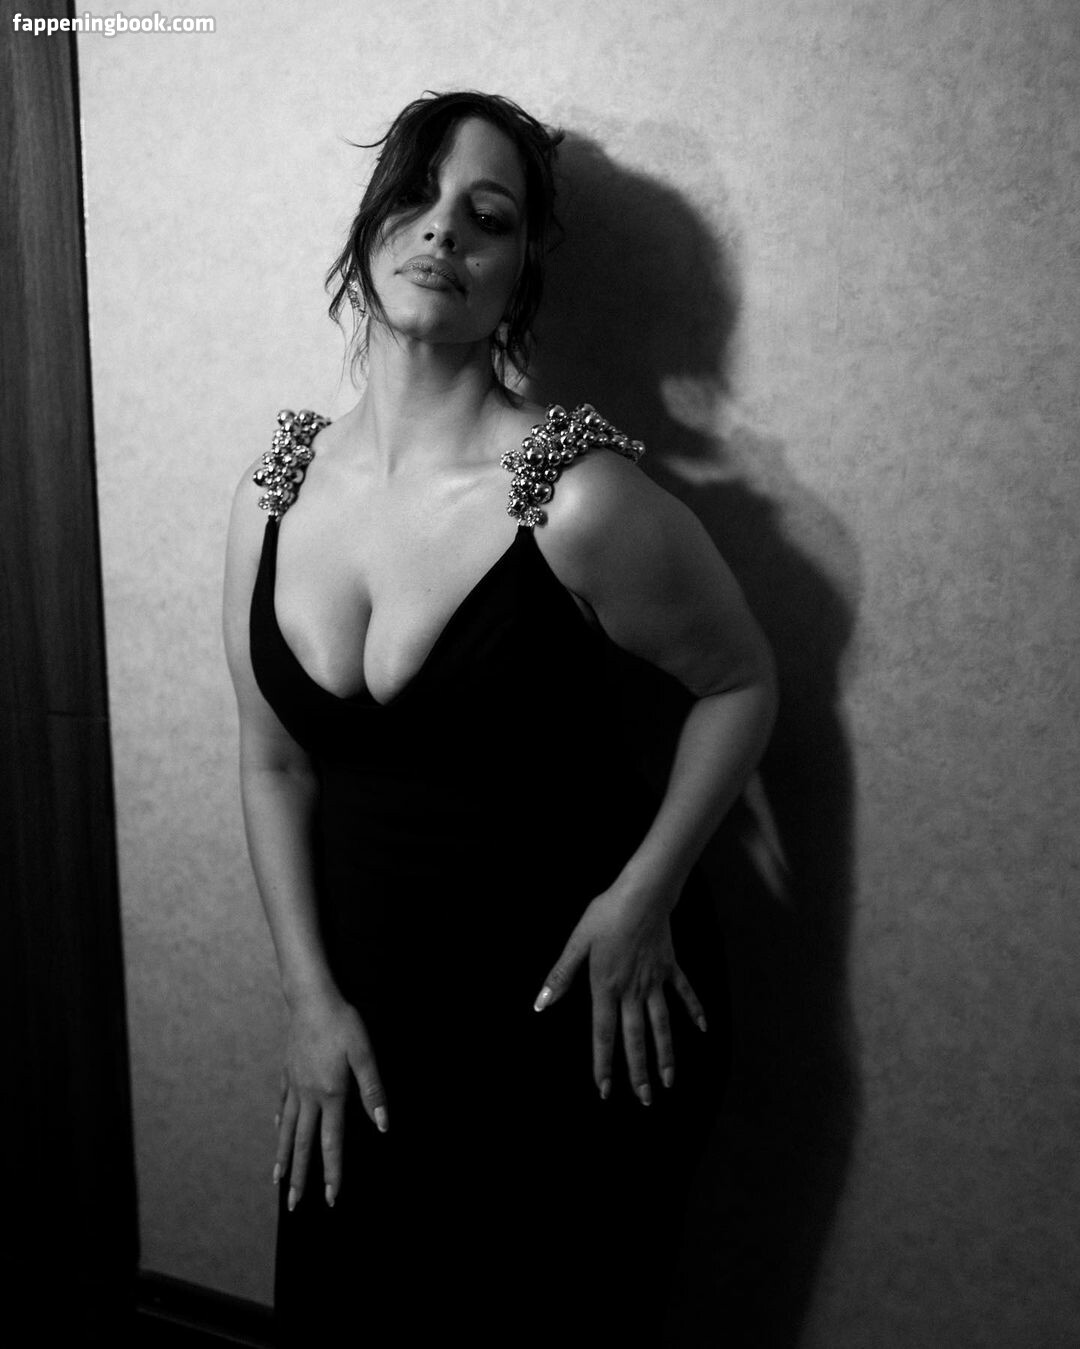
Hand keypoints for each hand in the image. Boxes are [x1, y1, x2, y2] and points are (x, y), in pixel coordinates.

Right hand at [274, 991, 387, 1209]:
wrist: (311, 1000)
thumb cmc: (342, 1024)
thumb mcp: (364, 1054)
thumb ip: (373, 1089)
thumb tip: (383, 1123)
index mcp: (331, 1094)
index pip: (331, 1143)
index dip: (332, 1172)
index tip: (331, 1198)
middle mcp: (309, 1096)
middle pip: (302, 1144)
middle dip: (300, 1177)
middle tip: (293, 1205)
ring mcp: (294, 1085)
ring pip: (287, 1128)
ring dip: (283, 1156)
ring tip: (277, 1180)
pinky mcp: (287, 1071)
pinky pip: (283, 1103)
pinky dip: (281, 1120)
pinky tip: (278, 1127)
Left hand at [533, 885, 706, 1104]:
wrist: (642, 894)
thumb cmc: (606, 915)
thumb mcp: (578, 942)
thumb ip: (561, 975)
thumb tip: (541, 1004)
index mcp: (606, 987)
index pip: (603, 1034)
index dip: (603, 1064)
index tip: (605, 1090)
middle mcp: (632, 991)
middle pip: (636, 1038)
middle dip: (639, 1072)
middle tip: (645, 1100)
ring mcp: (655, 981)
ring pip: (662, 1025)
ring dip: (666, 1054)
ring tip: (669, 1081)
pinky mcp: (670, 967)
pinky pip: (684, 993)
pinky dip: (694, 1010)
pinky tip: (702, 1029)